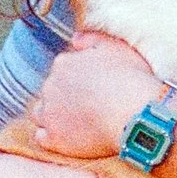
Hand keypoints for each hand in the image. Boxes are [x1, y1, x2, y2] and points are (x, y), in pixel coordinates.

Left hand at [30, 30, 163, 159]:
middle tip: (89, 105)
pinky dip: (52, 137)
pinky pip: (42, 137)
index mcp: (64, 64)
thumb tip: (75, 39)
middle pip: (51, 91)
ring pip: (41, 113)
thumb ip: (92, 39)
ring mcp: (50, 113)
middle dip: (65, 97)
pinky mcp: (54, 138)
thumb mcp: (116, 47)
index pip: (63, 70)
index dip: (78, 79)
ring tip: (77, 122)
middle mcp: (51, 86)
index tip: (93, 87)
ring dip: (54, 115)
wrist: (135, 114)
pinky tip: (69, 138)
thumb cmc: (130, 79)